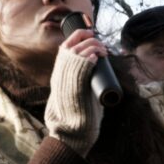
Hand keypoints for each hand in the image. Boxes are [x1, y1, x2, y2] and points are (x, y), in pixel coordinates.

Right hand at [44, 28, 103, 156]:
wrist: (71, 128)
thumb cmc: (75, 113)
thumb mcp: (74, 92)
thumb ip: (80, 82)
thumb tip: (94, 75)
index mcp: (59, 71)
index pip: (66, 44)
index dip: (79, 36)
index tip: (91, 35)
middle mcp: (62, 71)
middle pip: (74, 44)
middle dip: (90, 40)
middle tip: (101, 45)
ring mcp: (68, 76)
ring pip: (81, 51)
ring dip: (94, 47)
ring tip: (103, 51)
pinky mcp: (78, 83)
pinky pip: (84, 64)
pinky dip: (91, 57)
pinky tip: (97, 56)